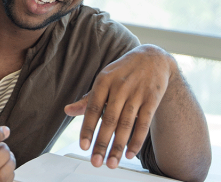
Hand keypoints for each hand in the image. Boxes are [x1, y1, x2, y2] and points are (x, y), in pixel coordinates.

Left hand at [64, 44, 173, 168]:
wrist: (153, 58)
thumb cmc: (123, 72)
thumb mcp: (104, 79)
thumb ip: (88, 99)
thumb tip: (67, 111)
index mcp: (104, 80)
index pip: (92, 108)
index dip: (88, 128)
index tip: (83, 146)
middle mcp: (120, 86)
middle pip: (109, 120)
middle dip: (102, 143)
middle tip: (96, 162)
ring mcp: (137, 92)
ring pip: (126, 124)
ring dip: (118, 146)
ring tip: (112, 163)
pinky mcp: (152, 99)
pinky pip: (143, 123)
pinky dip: (137, 140)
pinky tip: (129, 153)